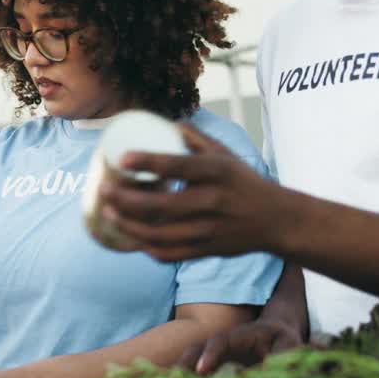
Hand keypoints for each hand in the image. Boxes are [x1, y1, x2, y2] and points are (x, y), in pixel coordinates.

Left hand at [96, 123, 289, 260]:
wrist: (275, 220)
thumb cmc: (244, 182)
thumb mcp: (226, 155)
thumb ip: (196, 139)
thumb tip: (167, 124)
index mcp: (216, 172)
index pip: (177, 165)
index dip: (147, 162)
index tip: (122, 158)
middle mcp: (212, 201)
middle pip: (159, 205)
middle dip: (124, 198)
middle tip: (103, 189)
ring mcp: (208, 230)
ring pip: (158, 234)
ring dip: (127, 225)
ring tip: (108, 212)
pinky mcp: (207, 250)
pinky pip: (169, 254)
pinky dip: (145, 247)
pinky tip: (132, 236)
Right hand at [178, 319, 303, 373]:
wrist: (278, 336)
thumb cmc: (285, 342)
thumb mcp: (289, 347)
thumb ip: (280, 359)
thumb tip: (264, 374)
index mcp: (242, 334)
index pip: (222, 340)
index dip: (211, 353)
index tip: (201, 370)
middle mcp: (223, 343)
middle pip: (198, 348)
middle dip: (185, 363)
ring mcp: (215, 354)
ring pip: (191, 361)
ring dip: (180, 376)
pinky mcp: (213, 368)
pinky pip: (195, 374)